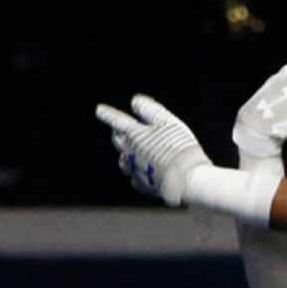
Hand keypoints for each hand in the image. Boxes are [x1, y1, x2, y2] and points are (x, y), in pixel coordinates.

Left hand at [95, 95, 209, 206]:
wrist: (187, 179)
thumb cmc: (178, 148)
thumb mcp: (167, 121)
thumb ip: (149, 109)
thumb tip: (135, 101)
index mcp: (135, 134)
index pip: (117, 120)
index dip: (108, 114)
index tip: (99, 110)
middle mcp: (130, 152)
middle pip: (118, 141)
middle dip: (117, 133)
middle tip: (117, 130)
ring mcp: (136, 170)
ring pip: (124, 161)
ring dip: (125, 155)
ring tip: (128, 153)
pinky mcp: (145, 186)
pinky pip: (135, 178)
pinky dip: (137, 174)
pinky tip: (142, 173)